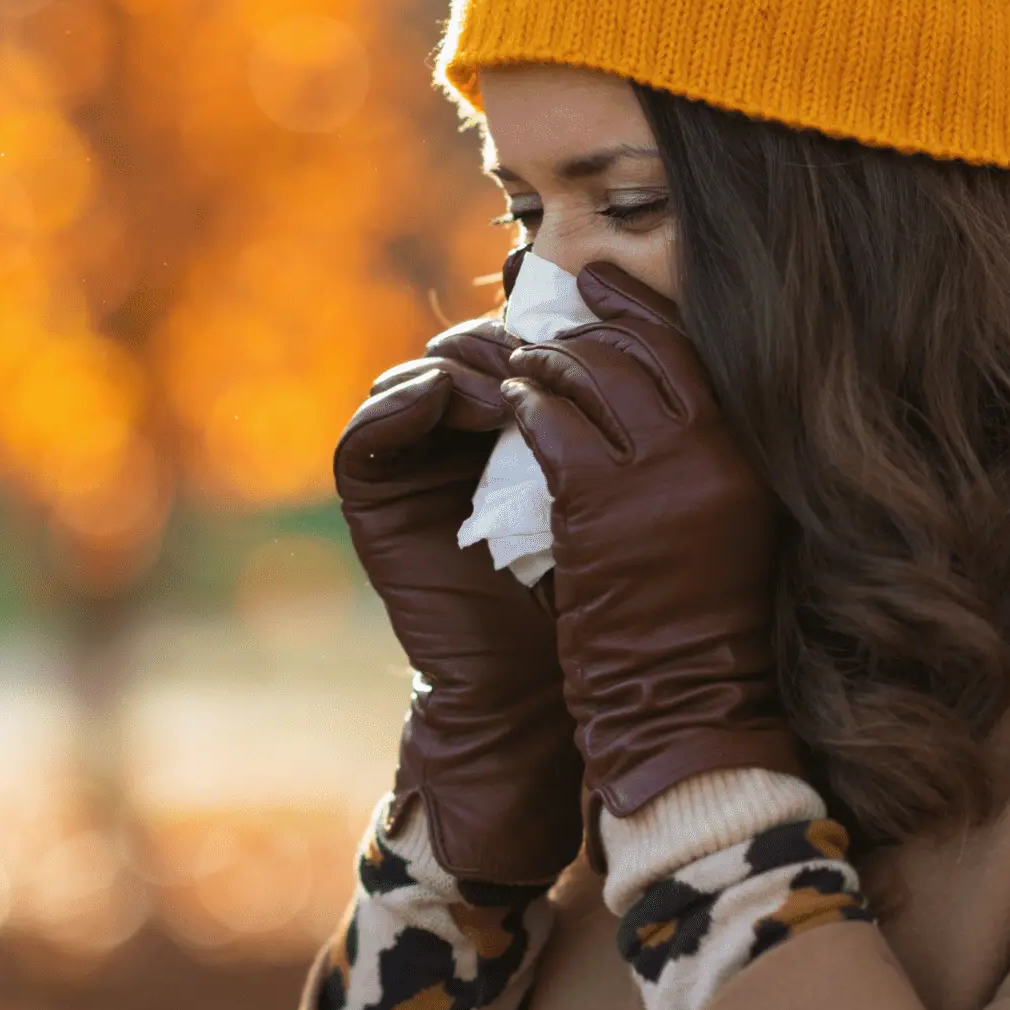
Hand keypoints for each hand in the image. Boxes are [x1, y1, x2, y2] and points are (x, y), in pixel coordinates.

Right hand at [335, 294, 584, 885]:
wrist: (537, 688)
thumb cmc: (595, 597)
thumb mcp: (613, 498)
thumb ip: (612, 429)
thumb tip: (646, 331)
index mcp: (507, 436)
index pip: (511, 350)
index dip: (541, 328)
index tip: (582, 322)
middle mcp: (451, 444)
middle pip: (460, 355)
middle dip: (499, 343)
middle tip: (537, 345)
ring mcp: (405, 468)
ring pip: (412, 379)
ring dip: (456, 368)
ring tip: (501, 378)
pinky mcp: (370, 499)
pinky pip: (363, 431)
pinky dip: (399, 402)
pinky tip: (445, 395)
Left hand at [502, 263, 801, 819]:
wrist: (691, 702)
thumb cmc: (708, 622)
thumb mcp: (733, 520)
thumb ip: (708, 452)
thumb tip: (660, 391)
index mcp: (752, 452)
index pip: (692, 350)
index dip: (640, 309)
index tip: (602, 282)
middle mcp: (714, 451)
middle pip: (640, 350)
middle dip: (589, 324)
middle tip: (551, 313)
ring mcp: (657, 475)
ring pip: (592, 379)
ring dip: (548, 361)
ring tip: (522, 359)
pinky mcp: (601, 506)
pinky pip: (553, 425)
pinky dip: (528, 406)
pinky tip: (513, 403)